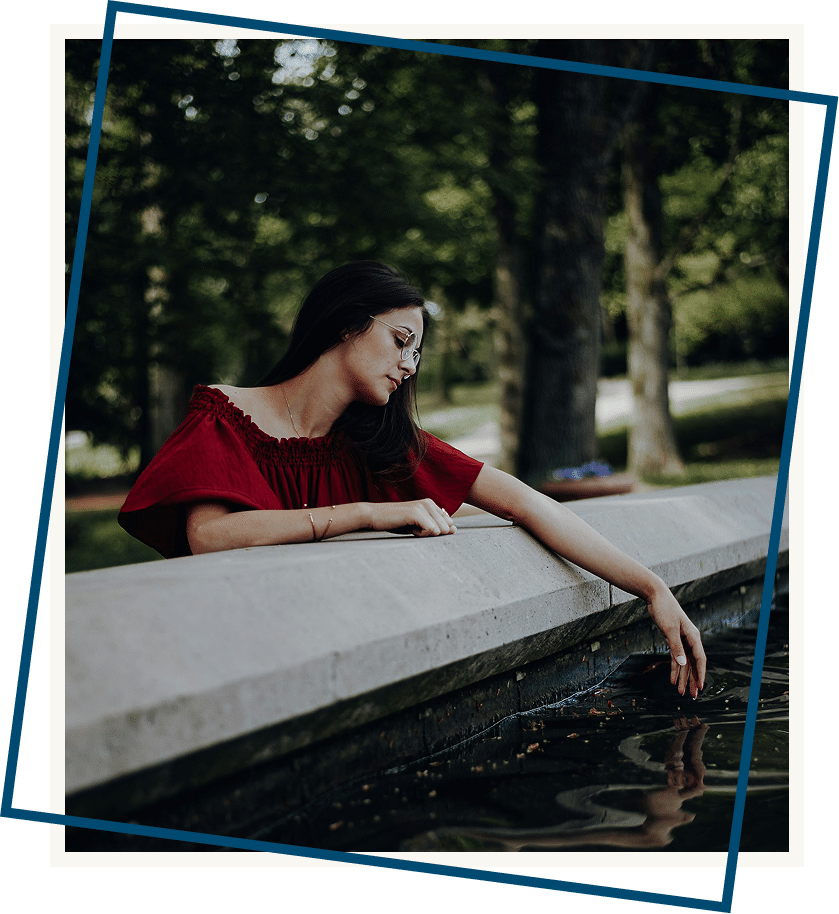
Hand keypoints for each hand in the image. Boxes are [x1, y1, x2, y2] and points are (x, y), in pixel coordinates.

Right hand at [365, 499, 456, 536]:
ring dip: (424, 534)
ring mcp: (423, 506)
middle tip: (413, 528)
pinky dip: (420, 534)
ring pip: (439, 530)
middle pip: (446, 528)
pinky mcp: (416, 512)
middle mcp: (429, 503)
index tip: (418, 527)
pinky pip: (431, 530)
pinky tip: (409, 527)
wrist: (374, 516)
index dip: (433, 531)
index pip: (448, 523)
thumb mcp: (417, 525)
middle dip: (430, 533)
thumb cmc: (395, 522)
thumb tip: (455, 530)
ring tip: (409, 526)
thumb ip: (436, 526)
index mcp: (430, 504)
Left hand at [645, 583, 705, 697]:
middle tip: (693, 696)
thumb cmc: (664, 609)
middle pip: (693, 664)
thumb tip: (683, 663)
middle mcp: (690, 640)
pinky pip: (676, 658)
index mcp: (693, 636)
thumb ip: (676, 647)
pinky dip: (674, 669)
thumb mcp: (669, 629)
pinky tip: (673, 680)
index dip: (701, 674)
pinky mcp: (673, 640)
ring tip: (682, 692)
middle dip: (693, 680)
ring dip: (683, 677)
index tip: (700, 687)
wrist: (655, 596)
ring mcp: (682, 640)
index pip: (700, 659)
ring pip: (685, 663)